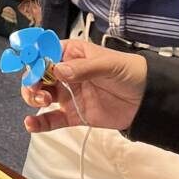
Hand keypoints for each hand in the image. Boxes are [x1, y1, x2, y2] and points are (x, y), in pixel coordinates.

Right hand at [22, 38, 147, 133]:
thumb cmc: (129, 72)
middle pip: (38, 76)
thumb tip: (57, 70)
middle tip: (38, 90)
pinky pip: (52, 119)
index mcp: (71, 54)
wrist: (148, 100)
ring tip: (42, 102)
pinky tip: (30, 124)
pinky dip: (39, 123)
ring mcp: (67, 95)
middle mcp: (65, 74)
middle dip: (32, 82)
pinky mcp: (73, 115)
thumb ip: (83, 68)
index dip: (34, 60)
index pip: (45, 54)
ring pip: (41, 96)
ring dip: (33, 98)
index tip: (32, 70)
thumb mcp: (108, 65)